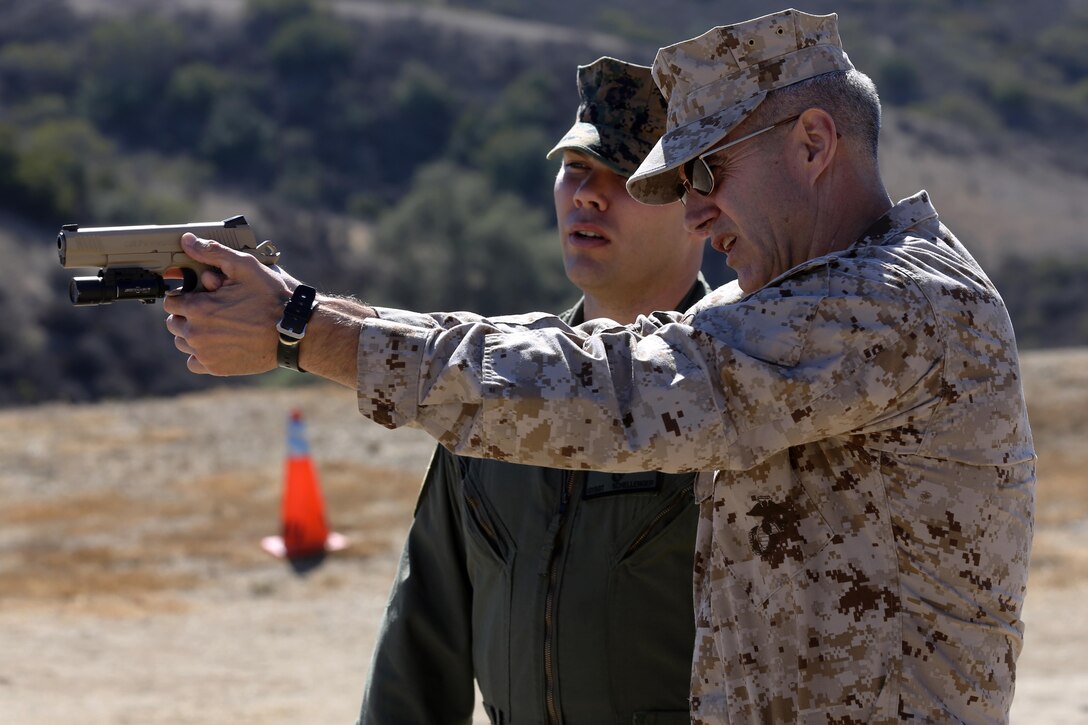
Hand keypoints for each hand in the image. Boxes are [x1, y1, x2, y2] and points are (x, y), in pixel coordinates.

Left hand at [164, 233, 294, 375]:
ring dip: (191, 334)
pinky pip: (193, 362)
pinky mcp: (217, 368)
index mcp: (199, 308)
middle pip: (174, 323)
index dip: (185, 295)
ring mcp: (206, 353)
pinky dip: (200, 354)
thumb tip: (188, 240)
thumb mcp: (244, 266)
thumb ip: (212, 252)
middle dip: (187, 314)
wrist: (295, 332)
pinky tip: (216, 344)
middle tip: (210, 309)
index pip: (171, 301)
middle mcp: (197, 333)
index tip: (200, 295)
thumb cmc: (272, 298)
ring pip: (182, 343)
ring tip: (213, 326)